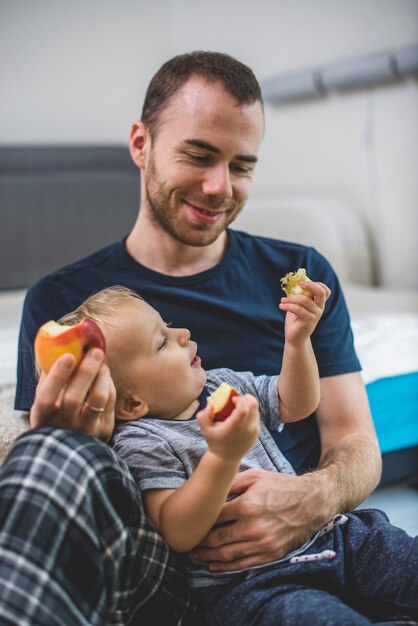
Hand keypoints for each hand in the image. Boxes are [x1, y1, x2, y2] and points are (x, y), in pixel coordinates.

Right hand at [30, 349, 115, 440]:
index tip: (68, 356)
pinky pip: (110, 401)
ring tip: (101, 363)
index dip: (57, 377)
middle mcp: (63, 428)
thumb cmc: (55, 416)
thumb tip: (55, 349)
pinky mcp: (104, 430)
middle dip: (86, 371)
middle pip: (74, 398)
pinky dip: (108, 383)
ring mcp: (85, 431)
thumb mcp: (45, 404)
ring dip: (101, 375)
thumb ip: (48, 380)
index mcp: (43, 419)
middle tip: (95, 351)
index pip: (46, 399)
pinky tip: (104, 375)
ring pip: (98, 399)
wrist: (72, 448)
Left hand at [189, 468, 332, 571]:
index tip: (189, 524)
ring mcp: (262, 543)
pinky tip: (214, 566)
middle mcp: (252, 527)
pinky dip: (226, 568)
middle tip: (185, 545)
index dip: (199, 523)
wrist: (312, 502)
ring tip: (195, 557)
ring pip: (227, 555)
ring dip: (207, 558)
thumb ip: (231, 482)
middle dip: (198, 544)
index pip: (214, 518)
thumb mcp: (256, 476)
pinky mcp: (270, 554)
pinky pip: (243, 564)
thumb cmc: (282, 486)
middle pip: (216, 540)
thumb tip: (211, 489)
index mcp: (246, 505)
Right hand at [197, 394, 259, 462]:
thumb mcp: (205, 430)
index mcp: (235, 427)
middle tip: (237, 400)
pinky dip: (250, 411)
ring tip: (238, 408)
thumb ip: (203, 416)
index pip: (243, 409)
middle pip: (253, 405)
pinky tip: (241, 415)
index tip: (232, 399)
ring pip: (256, 409)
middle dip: (246, 398)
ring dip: (248, 404)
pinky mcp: (257, 432)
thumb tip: (210, 406)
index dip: (239, 400)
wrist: (226, 458)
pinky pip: (256, 416)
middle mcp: (247, 429)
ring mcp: (254, 430)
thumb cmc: (215, 441)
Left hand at [279, 281, 330, 344]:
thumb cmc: (295, 320)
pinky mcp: (308, 322)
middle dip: (310, 285)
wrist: (295, 337)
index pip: (325, 291)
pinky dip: (288, 306)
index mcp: (318, 304)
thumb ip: (299, 296)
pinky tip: (281, 306)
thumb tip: (292, 283)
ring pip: (304, 300)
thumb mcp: (298, 305)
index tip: (302, 283)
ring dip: (291, 298)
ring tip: (282, 301)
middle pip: (320, 292)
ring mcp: (315, 315)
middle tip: (298, 284)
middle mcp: (320, 309)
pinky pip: (298, 309)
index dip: (317, 284)